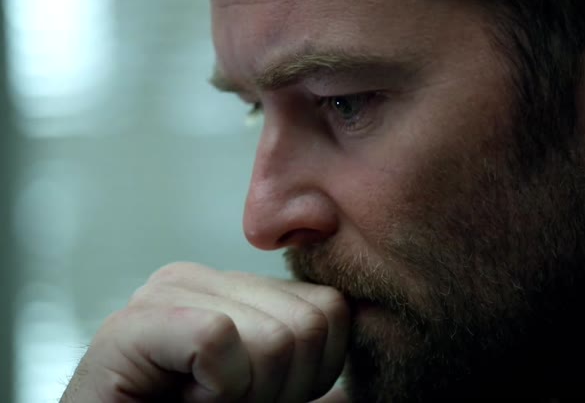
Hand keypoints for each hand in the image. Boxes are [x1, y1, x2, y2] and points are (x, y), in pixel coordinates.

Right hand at [61, 262, 350, 402]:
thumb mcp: (272, 394)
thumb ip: (312, 371)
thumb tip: (364, 362)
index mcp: (241, 291)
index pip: (330, 308)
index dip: (314, 374)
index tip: (264, 397)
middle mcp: (206, 278)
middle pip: (310, 322)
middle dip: (282, 386)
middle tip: (231, 401)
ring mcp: (169, 293)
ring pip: (274, 338)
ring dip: (249, 395)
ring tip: (203, 400)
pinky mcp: (134, 323)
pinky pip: (218, 340)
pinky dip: (215, 391)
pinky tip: (182, 398)